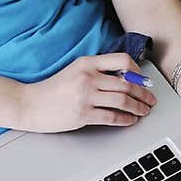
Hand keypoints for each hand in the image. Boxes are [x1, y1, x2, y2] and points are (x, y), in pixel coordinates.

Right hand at [17, 53, 155, 133]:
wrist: (30, 104)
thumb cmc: (53, 89)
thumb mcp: (75, 70)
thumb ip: (97, 71)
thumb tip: (125, 78)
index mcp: (87, 62)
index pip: (122, 60)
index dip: (138, 71)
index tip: (143, 80)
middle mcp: (88, 77)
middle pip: (127, 83)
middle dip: (144, 94)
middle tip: (150, 100)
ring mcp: (85, 96)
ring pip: (123, 100)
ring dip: (138, 107)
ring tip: (144, 111)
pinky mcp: (82, 114)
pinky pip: (112, 117)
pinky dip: (126, 119)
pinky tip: (130, 120)